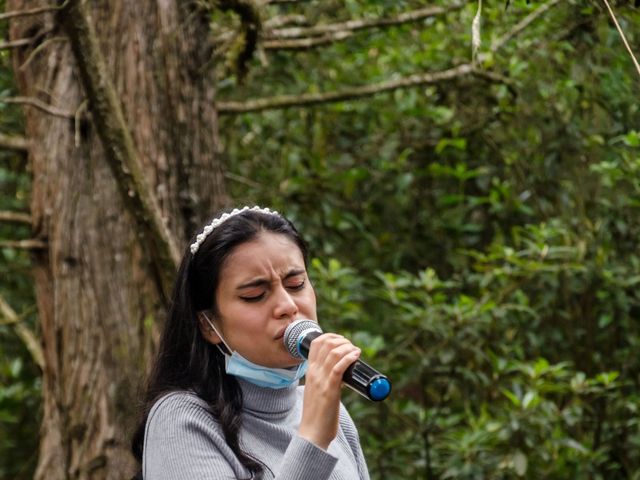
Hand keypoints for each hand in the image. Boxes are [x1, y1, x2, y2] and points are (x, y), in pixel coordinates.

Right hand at [298, 333, 360, 449]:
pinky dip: (349, 358)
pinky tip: (356, 356)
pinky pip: (339, 367)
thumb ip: (325, 380)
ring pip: (334, 353)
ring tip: (356, 351)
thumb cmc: (317, 413)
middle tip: (352, 347)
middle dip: (342, 341)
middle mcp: (314, 372)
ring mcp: (321, 380)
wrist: (312, 432)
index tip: (342, 341)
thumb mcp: (317, 390)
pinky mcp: (330, 390)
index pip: (316, 343)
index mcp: (310, 371)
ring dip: (348, 347)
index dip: (331, 336)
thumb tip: (342, 373)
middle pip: (326, 344)